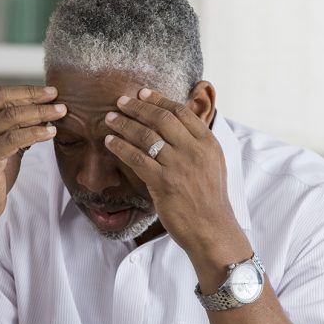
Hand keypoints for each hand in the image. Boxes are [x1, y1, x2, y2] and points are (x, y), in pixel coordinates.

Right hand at [0, 86, 65, 226]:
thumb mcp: (0, 145)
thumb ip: (14, 128)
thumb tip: (43, 111)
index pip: (0, 94)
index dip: (26, 91)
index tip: (50, 92)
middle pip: (5, 100)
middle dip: (35, 97)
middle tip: (58, 99)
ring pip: (12, 117)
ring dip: (40, 113)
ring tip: (61, 113)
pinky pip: (15, 139)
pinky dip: (36, 133)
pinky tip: (51, 132)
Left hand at [103, 88, 245, 254]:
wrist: (212, 229)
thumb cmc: (210, 200)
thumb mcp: (213, 164)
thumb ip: (197, 144)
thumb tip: (176, 127)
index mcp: (207, 143)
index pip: (181, 112)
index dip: (159, 100)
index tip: (143, 93)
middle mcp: (194, 150)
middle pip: (161, 118)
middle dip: (137, 107)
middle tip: (121, 102)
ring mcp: (178, 166)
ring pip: (145, 135)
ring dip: (124, 124)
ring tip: (110, 119)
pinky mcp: (163, 183)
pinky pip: (136, 158)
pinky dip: (120, 147)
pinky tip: (110, 142)